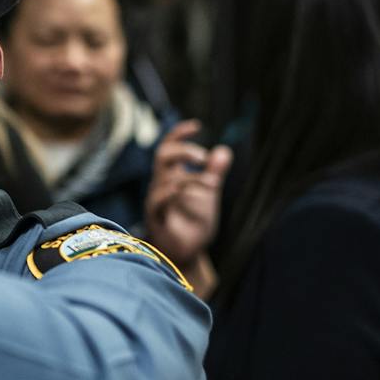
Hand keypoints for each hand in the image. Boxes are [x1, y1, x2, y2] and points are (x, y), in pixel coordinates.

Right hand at [143, 121, 232, 277]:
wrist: (187, 254)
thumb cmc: (193, 224)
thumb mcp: (208, 195)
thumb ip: (214, 173)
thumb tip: (223, 150)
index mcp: (172, 176)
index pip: (169, 147)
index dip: (179, 134)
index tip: (197, 126)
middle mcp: (161, 184)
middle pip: (163, 155)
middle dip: (183, 150)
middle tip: (203, 157)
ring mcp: (156, 200)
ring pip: (165, 177)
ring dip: (192, 177)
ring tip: (212, 184)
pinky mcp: (156, 217)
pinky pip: (159, 199)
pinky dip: (173, 192)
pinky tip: (188, 193)